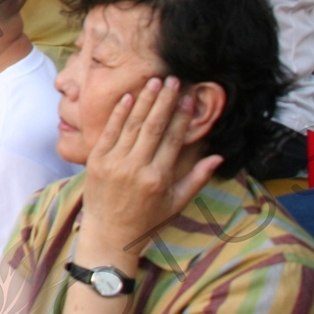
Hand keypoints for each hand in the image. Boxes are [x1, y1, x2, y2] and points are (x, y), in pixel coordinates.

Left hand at [77, 75, 215, 261]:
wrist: (108, 233)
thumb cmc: (146, 220)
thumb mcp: (176, 203)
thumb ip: (196, 178)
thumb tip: (217, 156)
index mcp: (158, 178)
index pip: (173, 140)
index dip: (182, 116)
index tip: (190, 97)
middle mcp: (136, 168)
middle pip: (152, 126)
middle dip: (164, 101)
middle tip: (173, 79)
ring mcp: (114, 163)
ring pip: (131, 125)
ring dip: (144, 100)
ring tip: (154, 81)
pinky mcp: (96, 160)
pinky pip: (109, 131)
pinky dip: (119, 113)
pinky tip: (129, 97)